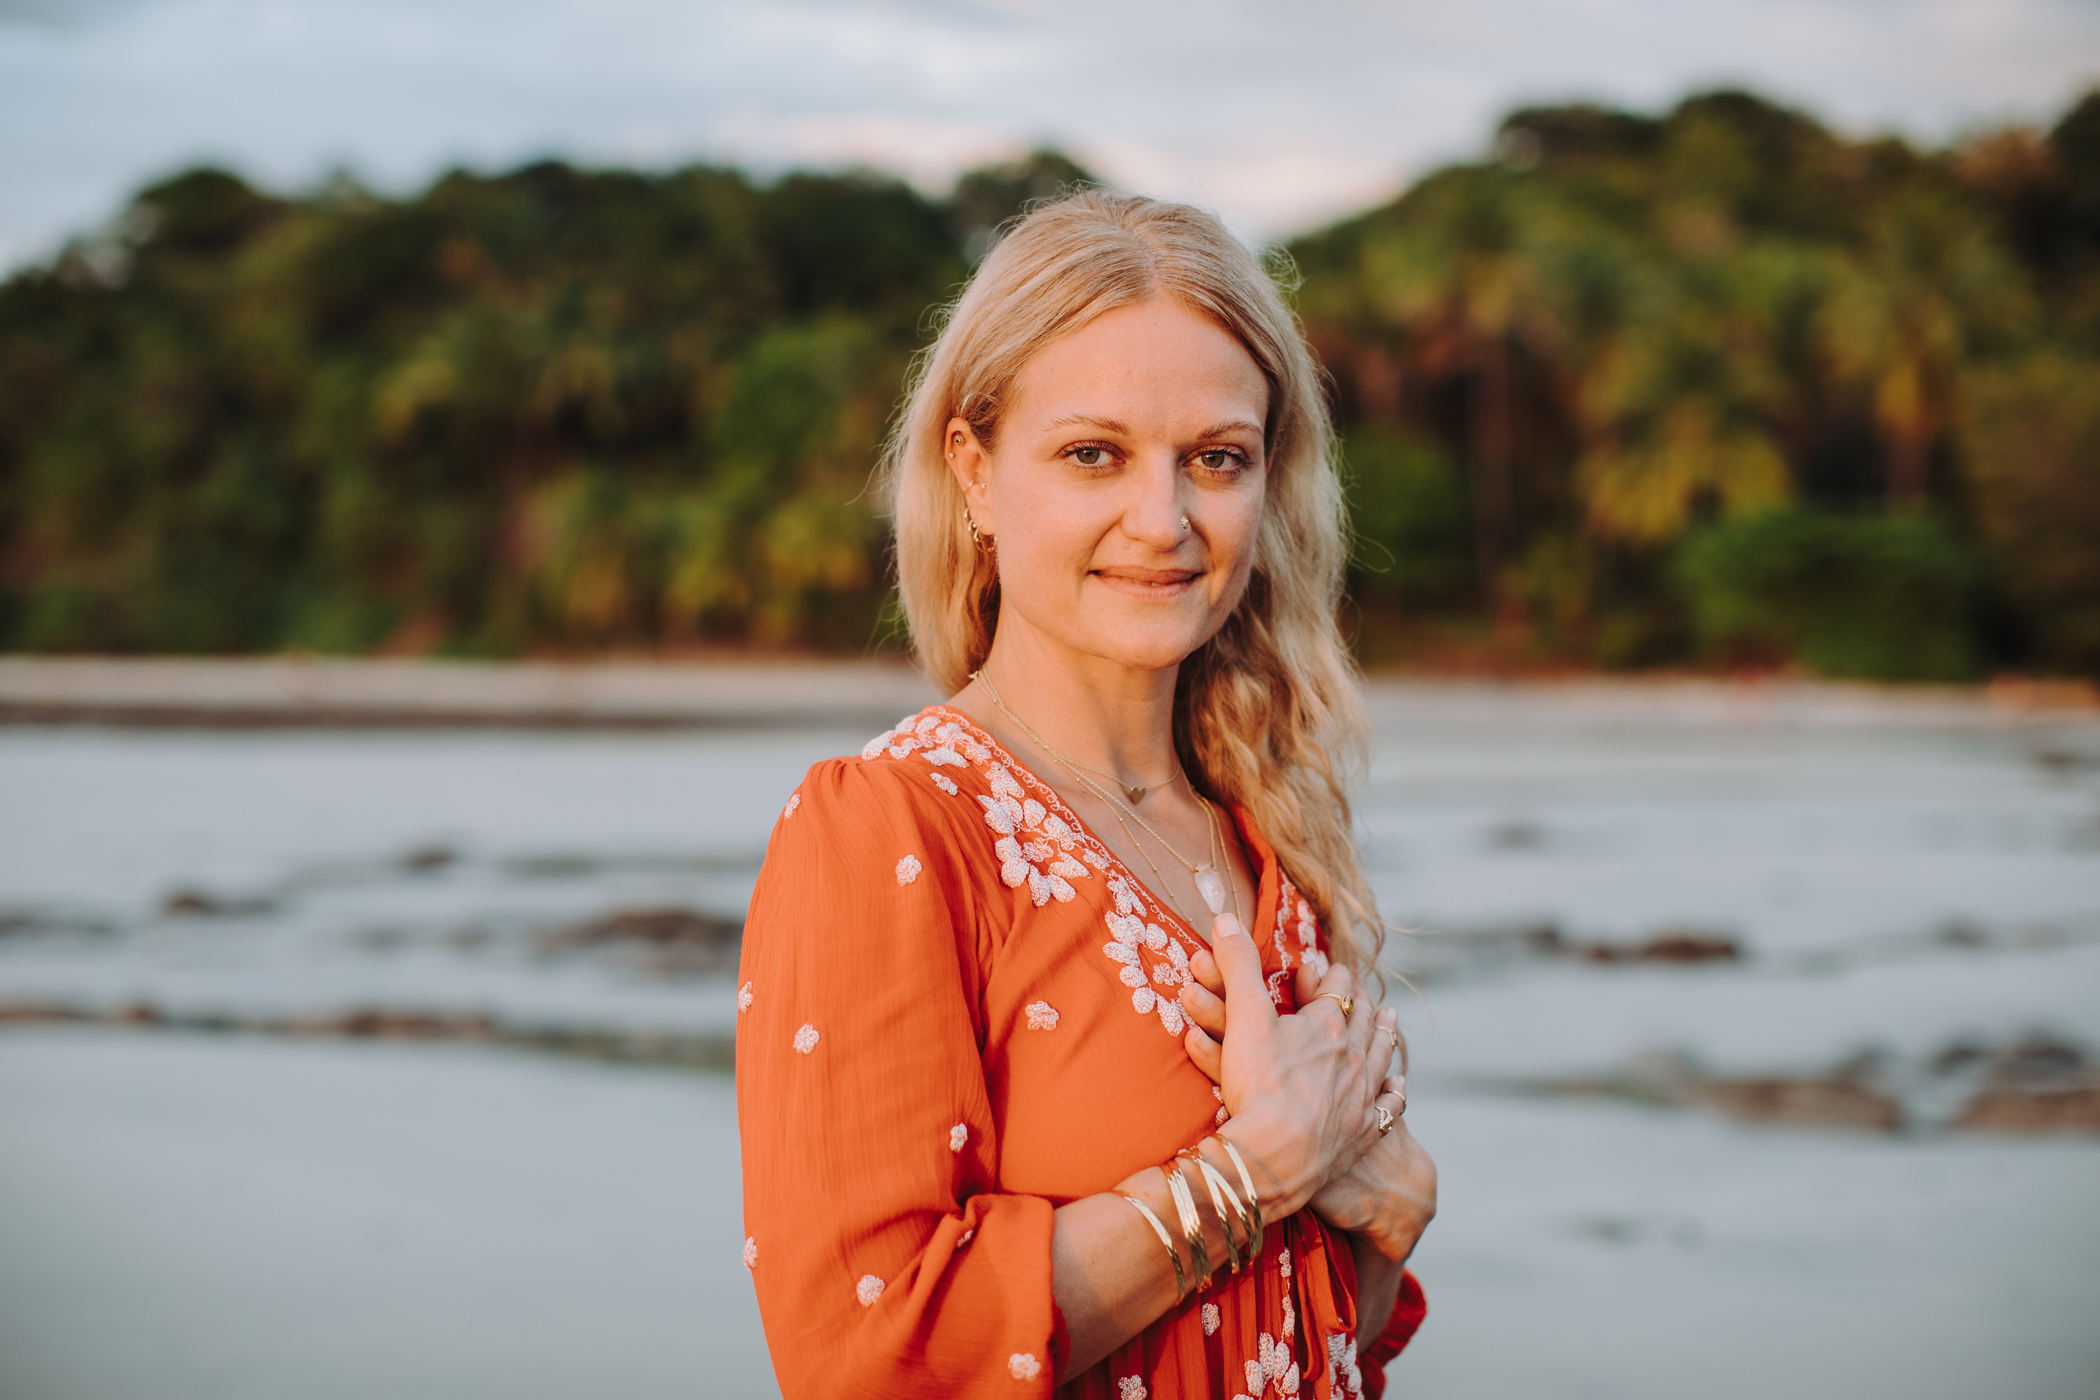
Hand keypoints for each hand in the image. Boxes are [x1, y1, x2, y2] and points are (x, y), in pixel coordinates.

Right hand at [1181, 953, 1434, 1260]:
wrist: (1279, 1157)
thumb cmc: (1261, 1085)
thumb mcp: (1243, 1016)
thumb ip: (1237, 965)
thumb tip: (1227, 917)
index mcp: (1327, 1026)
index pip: (1337, 990)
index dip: (1334, 977)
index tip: (1333, 970)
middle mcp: (1354, 1056)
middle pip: (1366, 1021)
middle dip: (1365, 1003)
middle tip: (1369, 995)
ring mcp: (1363, 1096)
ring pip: (1383, 1056)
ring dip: (1387, 1036)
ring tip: (1392, 1022)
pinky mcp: (1364, 1133)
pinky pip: (1390, 1107)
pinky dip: (1395, 1093)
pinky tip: (1398, 1088)